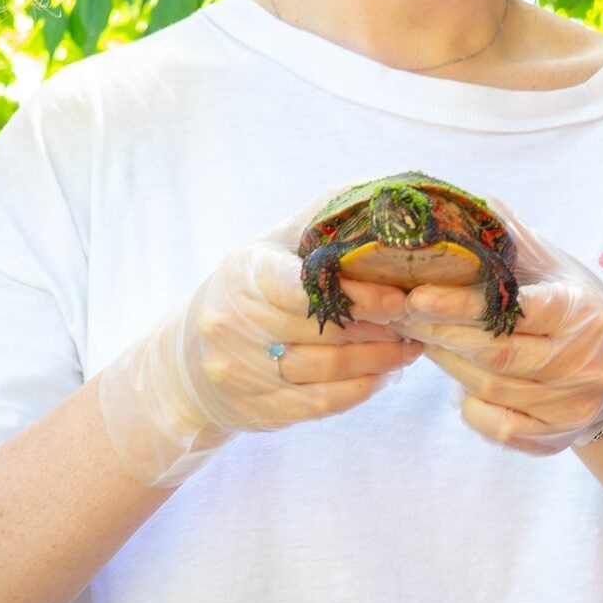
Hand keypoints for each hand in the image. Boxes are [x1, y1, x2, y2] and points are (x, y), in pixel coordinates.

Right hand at [96, 204, 419, 486]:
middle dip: (379, 327)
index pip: (300, 285)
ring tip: (408, 347)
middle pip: (323, 330)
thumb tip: (379, 193)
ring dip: (379, 360)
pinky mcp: (258, 409)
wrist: (188, 362)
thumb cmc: (246, 292)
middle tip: (414, 319)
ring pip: (328, 370)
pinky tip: (384, 376)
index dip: (355, 294)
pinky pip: (320, 404)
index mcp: (243, 276)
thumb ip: (318, 221)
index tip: (398, 297)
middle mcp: (236, 325)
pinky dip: (360, 390)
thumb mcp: (268, 248)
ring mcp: (244, 372)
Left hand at [398, 207, 602, 454]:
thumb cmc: (574, 305)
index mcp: (580, 310)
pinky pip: (500, 428)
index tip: (418, 297)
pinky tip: (457, 385)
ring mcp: (570, 404)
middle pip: (496, 354)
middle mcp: (581, 361)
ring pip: (491, 389)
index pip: (516, 310)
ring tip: (423, 338)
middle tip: (404, 315)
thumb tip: (471, 203)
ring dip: (449, 363)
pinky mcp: (556, 436)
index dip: (462, 306)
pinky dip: (471, 407)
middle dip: (443, 333)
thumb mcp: (555, 267)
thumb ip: (514, 240)